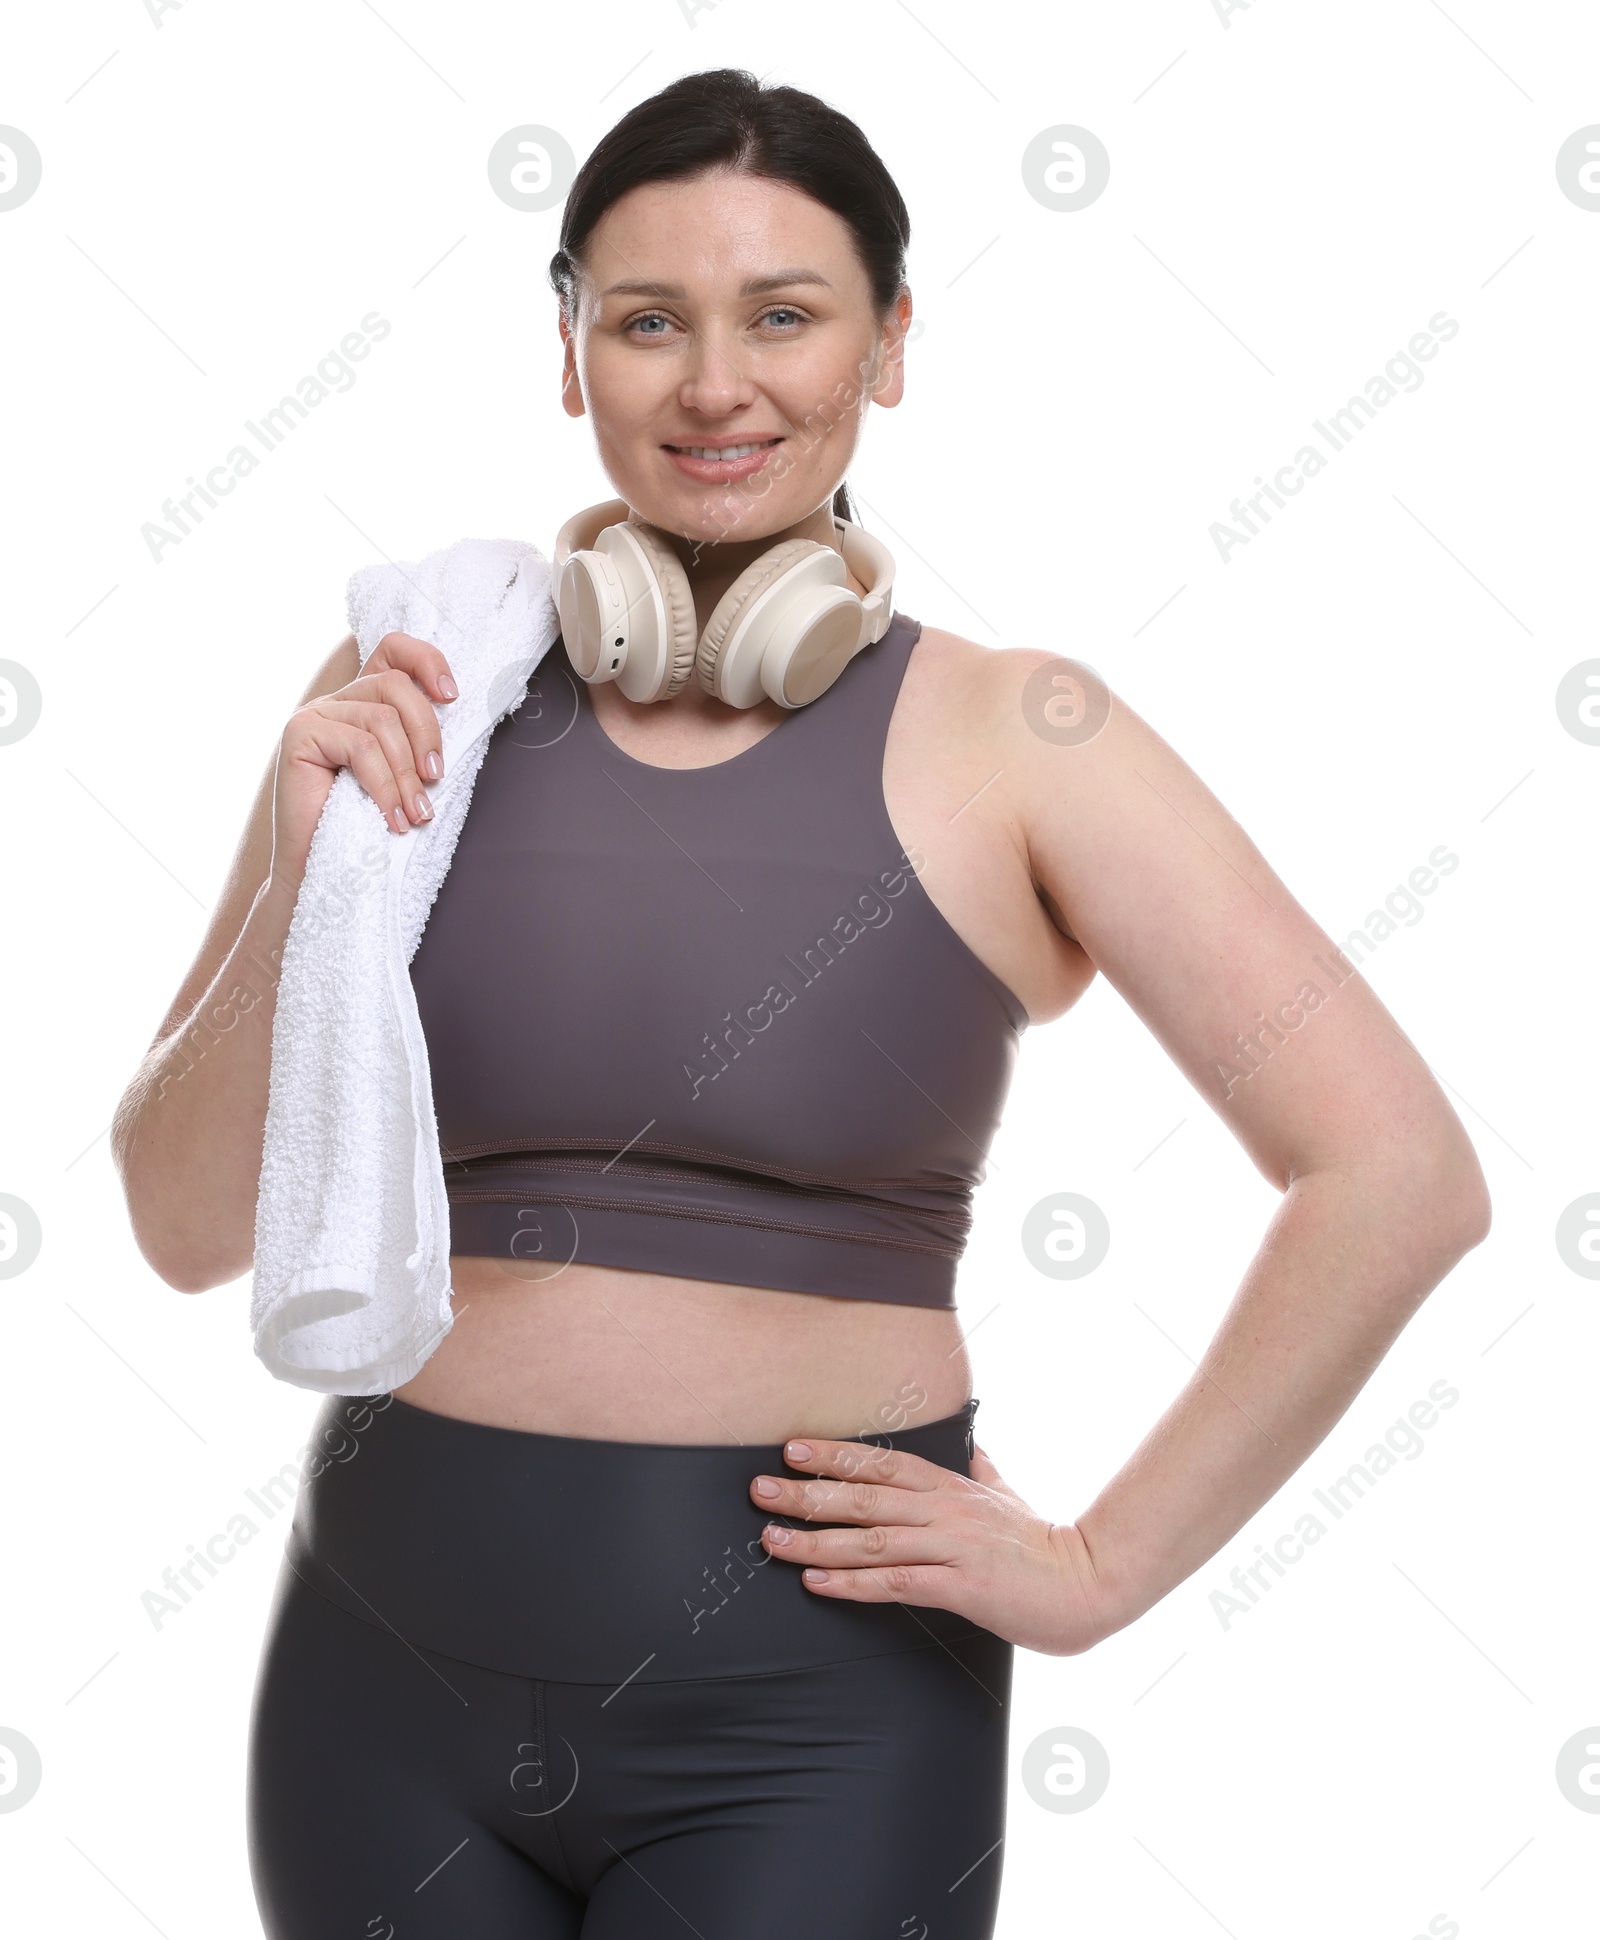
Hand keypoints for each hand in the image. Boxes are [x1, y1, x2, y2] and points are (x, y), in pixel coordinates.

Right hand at [270, 631, 457, 891]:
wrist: (321, 867)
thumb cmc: (369, 823)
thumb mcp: (405, 773)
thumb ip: (418, 739)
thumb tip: (459, 710)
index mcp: (364, 700)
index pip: (393, 650)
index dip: (426, 660)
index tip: (452, 696)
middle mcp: (338, 700)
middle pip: (396, 686)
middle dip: (426, 734)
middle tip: (436, 781)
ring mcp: (314, 714)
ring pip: (381, 722)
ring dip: (407, 775)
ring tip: (415, 815)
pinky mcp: (299, 734)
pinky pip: (360, 748)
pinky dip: (385, 786)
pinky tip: (393, 818)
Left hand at [749, 1435, 1109, 1656]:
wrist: (1088, 1583)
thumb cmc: (1043, 1544)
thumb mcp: (1008, 1495)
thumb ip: (982, 1471)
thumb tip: (971, 1446)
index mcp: (952, 1488)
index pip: (884, 1463)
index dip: (836, 1455)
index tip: (793, 1448)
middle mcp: (946, 1511)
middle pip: (866, 1496)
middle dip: (808, 1492)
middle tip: (759, 1489)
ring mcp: (953, 1547)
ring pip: (873, 1538)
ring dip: (816, 1537)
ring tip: (771, 1538)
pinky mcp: (961, 1586)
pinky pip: (896, 1583)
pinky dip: (852, 1582)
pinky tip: (817, 1581)